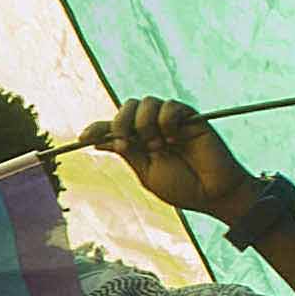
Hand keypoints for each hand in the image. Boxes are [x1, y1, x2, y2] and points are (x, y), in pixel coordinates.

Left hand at [101, 98, 257, 224]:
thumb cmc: (183, 188)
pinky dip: (166, 121)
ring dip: (145, 125)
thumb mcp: (148, 173)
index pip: (113, 127)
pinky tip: (176, 138)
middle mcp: (152, 127)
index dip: (96, 129)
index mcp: (139, 142)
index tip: (81, 139)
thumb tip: (99, 142)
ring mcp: (170, 120)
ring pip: (146, 103)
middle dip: (120, 122)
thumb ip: (128, 153)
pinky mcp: (189, 116)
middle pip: (127, 107)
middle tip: (126, 143)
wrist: (213, 193)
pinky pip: (169, 106)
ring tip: (160, 146)